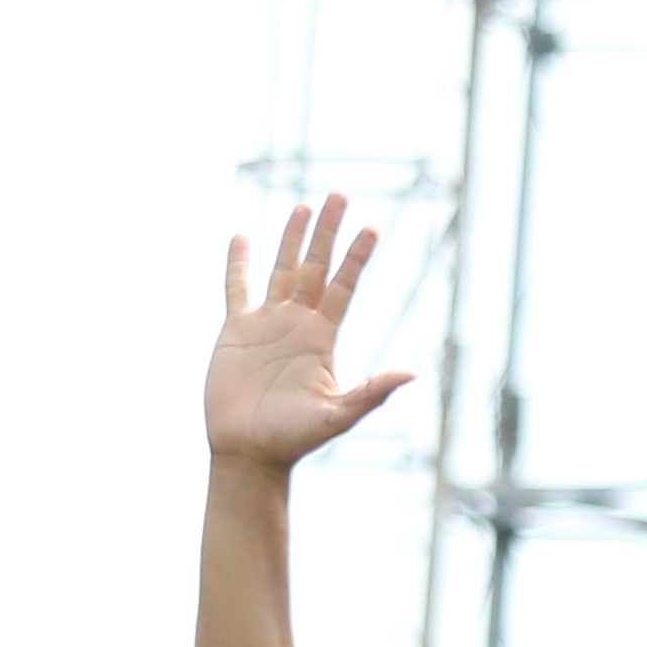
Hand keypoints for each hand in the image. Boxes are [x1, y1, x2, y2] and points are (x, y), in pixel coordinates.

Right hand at [206, 198, 412, 470]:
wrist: (250, 451)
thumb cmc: (295, 439)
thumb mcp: (339, 415)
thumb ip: (372, 392)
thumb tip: (411, 373)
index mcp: (322, 338)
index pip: (343, 286)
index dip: (357, 257)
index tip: (373, 227)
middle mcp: (297, 324)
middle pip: (315, 266)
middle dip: (327, 232)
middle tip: (338, 194)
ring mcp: (266, 324)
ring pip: (281, 270)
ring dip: (291, 238)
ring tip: (302, 205)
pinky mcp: (235, 330)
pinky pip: (236, 289)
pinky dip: (237, 264)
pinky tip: (242, 237)